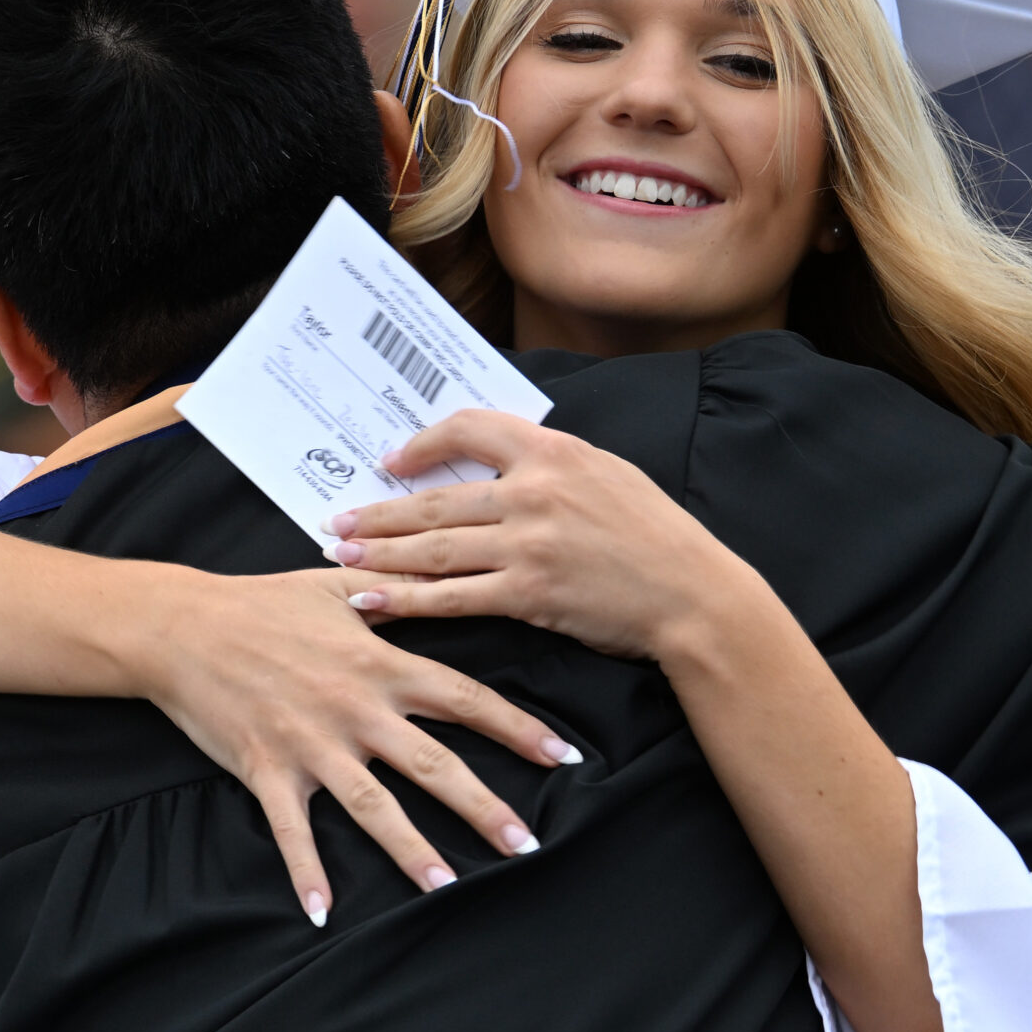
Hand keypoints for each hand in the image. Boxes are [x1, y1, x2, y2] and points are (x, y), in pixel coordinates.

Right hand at [128, 565, 579, 925]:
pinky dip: (306, 872)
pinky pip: (291, 830)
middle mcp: (355, 709)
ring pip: (372, 805)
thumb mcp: (336, 587)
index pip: (465, 700)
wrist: (181, 627)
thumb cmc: (261, 604)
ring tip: (446, 887)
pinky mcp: (266, 769)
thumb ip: (399, 591)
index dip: (518, 728)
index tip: (564, 756)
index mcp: (380, 664)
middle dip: (483, 806)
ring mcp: (311, 744)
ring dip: (411, 849)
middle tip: (526, 844)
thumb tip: (449, 576)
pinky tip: (324, 913)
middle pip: (432, 764)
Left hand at [326, 411, 753, 664]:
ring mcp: (529, 544)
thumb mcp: (609, 475)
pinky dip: (407, 601)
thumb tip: (497, 466)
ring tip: (341, 561)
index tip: (392, 462)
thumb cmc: (657, 536)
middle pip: (436, 499)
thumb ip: (553, 465)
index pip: (471, 428)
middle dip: (379, 515)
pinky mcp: (529, 594)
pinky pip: (453, 597)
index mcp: (556, 452)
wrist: (693, 595)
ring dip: (380, 556)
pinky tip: (373, 603)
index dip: (423, 444)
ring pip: (434, 548)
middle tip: (338, 524)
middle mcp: (535, 492)